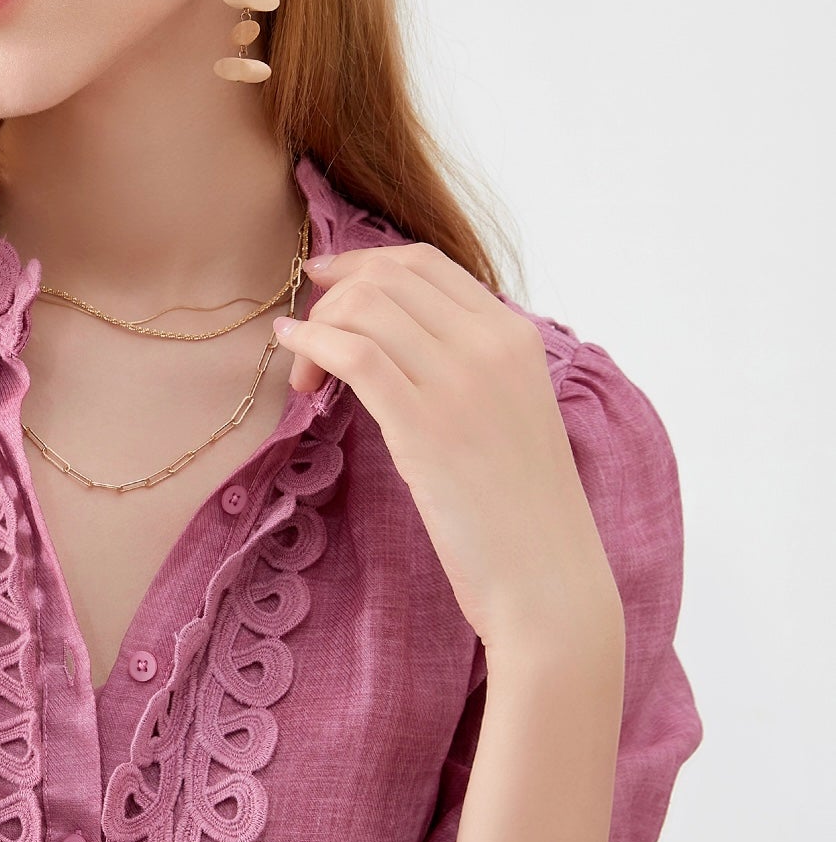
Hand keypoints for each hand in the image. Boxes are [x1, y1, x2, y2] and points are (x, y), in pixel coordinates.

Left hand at [275, 244, 621, 657]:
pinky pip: (353, 355)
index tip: (327, 283)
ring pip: (365, 308)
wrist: (547, 577)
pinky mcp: (424, 425)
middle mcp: (491, 346)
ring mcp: (460, 382)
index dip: (363, 264)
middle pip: (387, 276)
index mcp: (515, 336)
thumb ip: (471, 370)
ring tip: (302, 374)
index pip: (425, 264)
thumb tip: (401, 346)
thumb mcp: (510, 415)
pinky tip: (294, 361)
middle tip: (306, 333)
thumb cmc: (522, 511)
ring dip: (317, 328)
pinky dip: (311, 346)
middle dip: (333, 295)